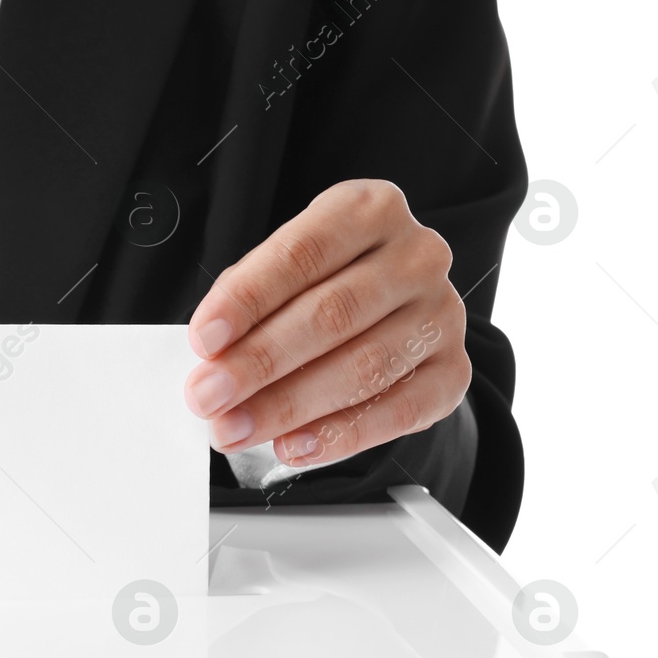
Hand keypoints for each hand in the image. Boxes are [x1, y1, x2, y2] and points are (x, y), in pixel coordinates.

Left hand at [184, 179, 468, 465]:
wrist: (389, 308)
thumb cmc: (319, 282)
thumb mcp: (283, 270)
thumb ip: (250, 305)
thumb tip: (212, 360)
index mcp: (368, 210)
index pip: (301, 255)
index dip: (248, 299)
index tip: (204, 339)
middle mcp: (416, 256)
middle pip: (332, 314)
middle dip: (259, 362)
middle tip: (207, 397)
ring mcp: (441, 314)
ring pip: (364, 367)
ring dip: (288, 407)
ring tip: (234, 428)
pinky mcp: (453, 371)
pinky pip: (398, 411)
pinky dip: (340, 435)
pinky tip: (292, 446)